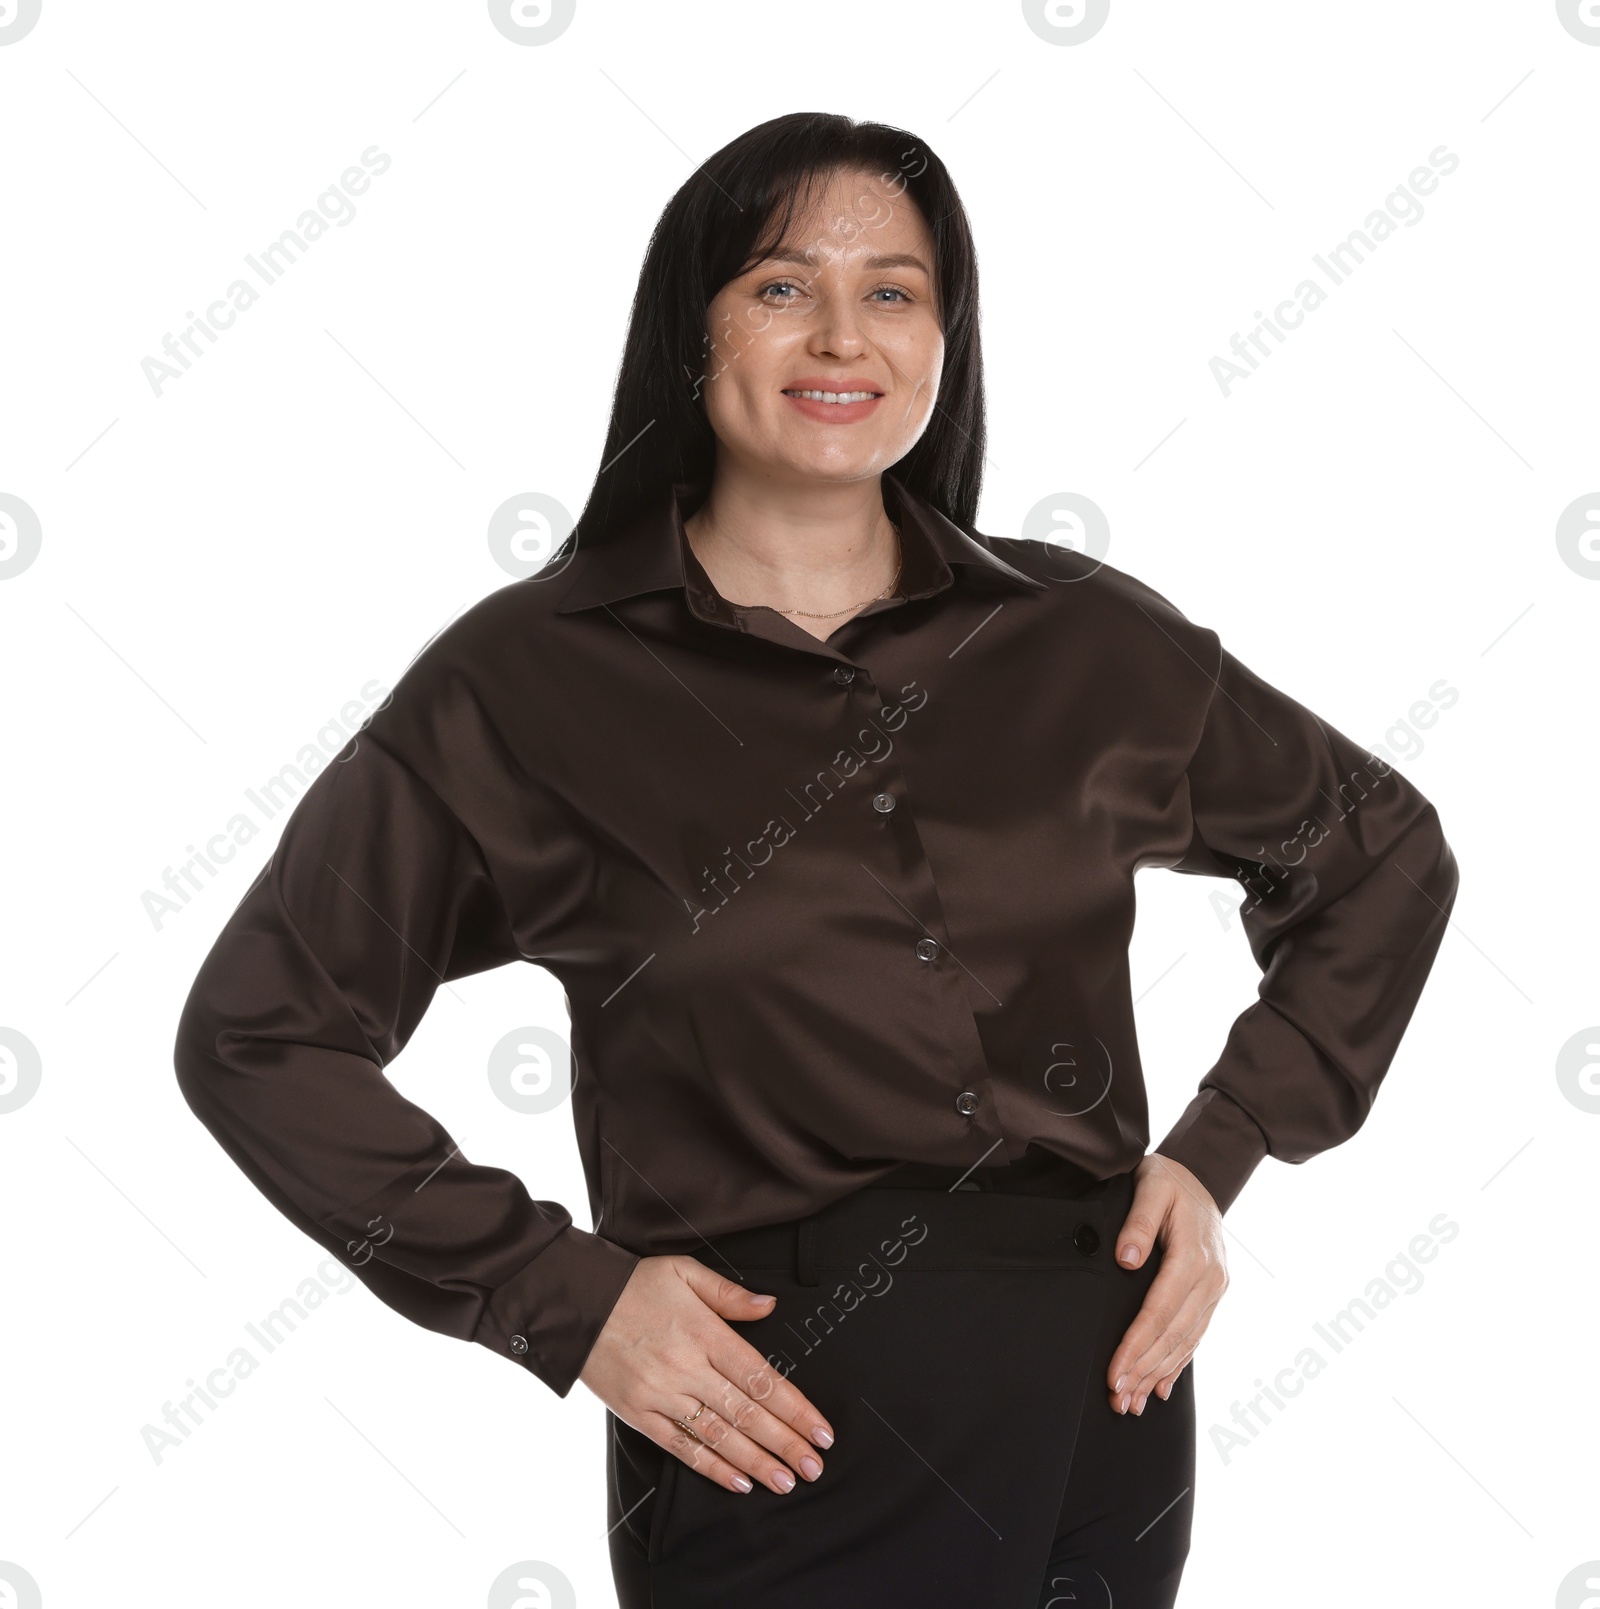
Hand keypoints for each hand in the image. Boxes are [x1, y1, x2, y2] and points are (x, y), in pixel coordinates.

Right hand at [578, 1254, 835, 1494]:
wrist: (574, 1303)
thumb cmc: (633, 1284)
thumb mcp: (684, 1271)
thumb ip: (729, 1294)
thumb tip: (769, 1307)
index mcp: (704, 1333)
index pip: (761, 1378)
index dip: (795, 1408)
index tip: (821, 1430)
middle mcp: (686, 1368)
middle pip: (746, 1413)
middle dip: (786, 1443)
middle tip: (814, 1467)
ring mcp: (661, 1395)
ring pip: (718, 1436)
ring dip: (756, 1462)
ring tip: (786, 1481)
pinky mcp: (639, 1414)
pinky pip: (681, 1447)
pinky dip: (712, 1467)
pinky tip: (738, 1482)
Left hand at [1105, 1154, 1228, 1415]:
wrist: (1203, 1176)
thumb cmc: (1169, 1179)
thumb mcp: (1152, 1186)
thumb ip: (1139, 1222)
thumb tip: (1126, 1260)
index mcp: (1194, 1256)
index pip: (1159, 1312)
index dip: (1136, 1345)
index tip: (1115, 1371)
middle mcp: (1210, 1279)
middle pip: (1172, 1335)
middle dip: (1143, 1371)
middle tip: (1117, 1398)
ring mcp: (1214, 1290)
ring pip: (1185, 1342)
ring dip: (1158, 1376)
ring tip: (1132, 1403)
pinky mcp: (1212, 1295)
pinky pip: (1195, 1337)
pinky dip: (1177, 1365)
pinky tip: (1161, 1388)